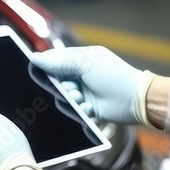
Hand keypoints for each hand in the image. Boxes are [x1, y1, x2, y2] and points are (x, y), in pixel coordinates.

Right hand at [30, 46, 156, 126]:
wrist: (134, 100)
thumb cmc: (113, 76)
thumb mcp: (85, 63)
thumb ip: (59, 61)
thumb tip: (35, 57)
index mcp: (80, 60)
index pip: (54, 61)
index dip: (45, 67)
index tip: (37, 71)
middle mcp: (80, 76)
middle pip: (56, 82)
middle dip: (61, 87)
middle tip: (70, 89)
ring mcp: (84, 93)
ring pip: (62, 99)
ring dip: (71, 100)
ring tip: (82, 99)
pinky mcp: (87, 110)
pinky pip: (73, 112)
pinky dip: (79, 111)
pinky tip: (90, 108)